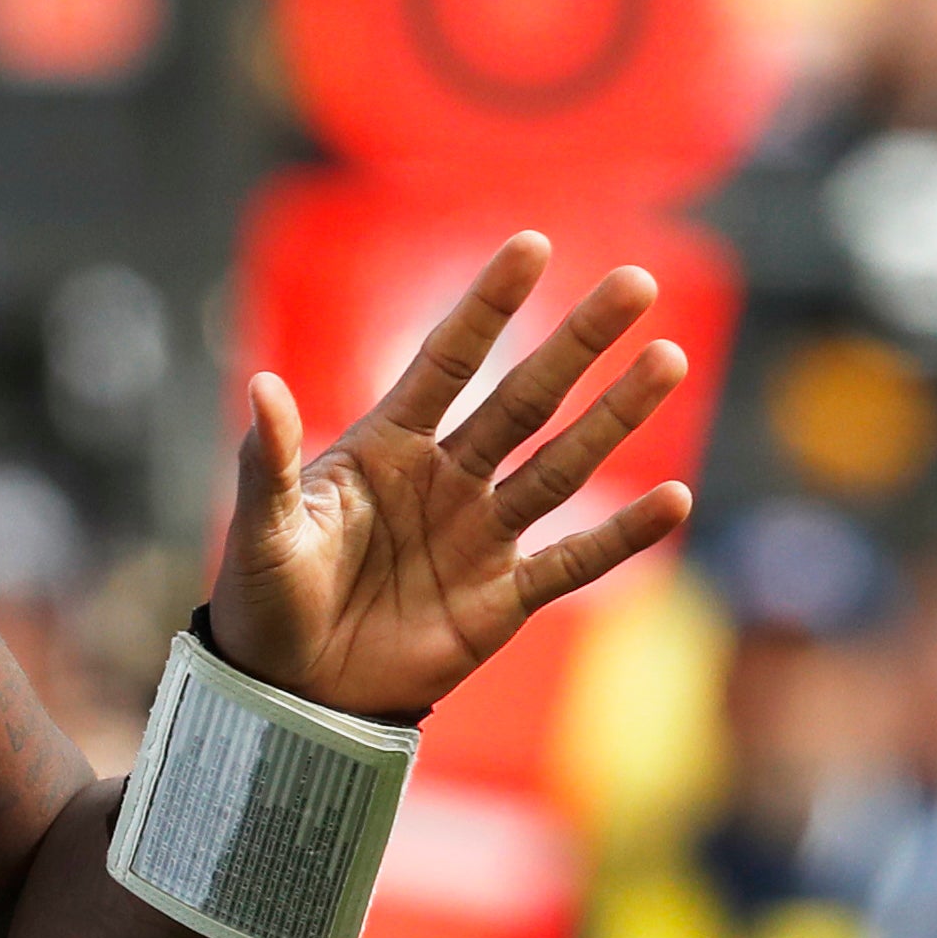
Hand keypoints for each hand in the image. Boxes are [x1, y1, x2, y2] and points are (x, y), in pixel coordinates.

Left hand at [209, 233, 691, 716]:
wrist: (289, 692)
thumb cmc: (264, 599)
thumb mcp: (262, 529)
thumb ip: (267, 461)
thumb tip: (262, 387)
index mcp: (387, 447)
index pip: (448, 360)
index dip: (488, 307)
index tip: (531, 245)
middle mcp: (446, 478)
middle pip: (524, 399)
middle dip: (578, 342)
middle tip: (636, 283)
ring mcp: (479, 536)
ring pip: (561, 466)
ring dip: (614, 417)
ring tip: (667, 360)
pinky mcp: (501, 600)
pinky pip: (571, 561)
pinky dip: (621, 536)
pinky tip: (674, 500)